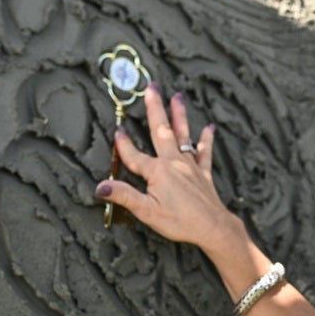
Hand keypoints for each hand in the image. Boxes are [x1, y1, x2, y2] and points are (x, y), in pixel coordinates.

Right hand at [95, 84, 240, 255]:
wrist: (213, 227)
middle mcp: (173, 162)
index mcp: (157, 171)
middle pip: (161, 130)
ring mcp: (190, 166)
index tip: (117, 130)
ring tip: (177, 96)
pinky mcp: (203, 174)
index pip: (134, 155)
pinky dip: (206, 140)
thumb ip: (124, 196)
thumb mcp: (147, 212)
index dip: (123, 144)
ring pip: (182, 135)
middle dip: (155, 108)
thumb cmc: (180, 222)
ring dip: (179, 115)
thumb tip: (101, 187)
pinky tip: (209, 128)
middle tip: (152, 87)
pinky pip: (204, 153)